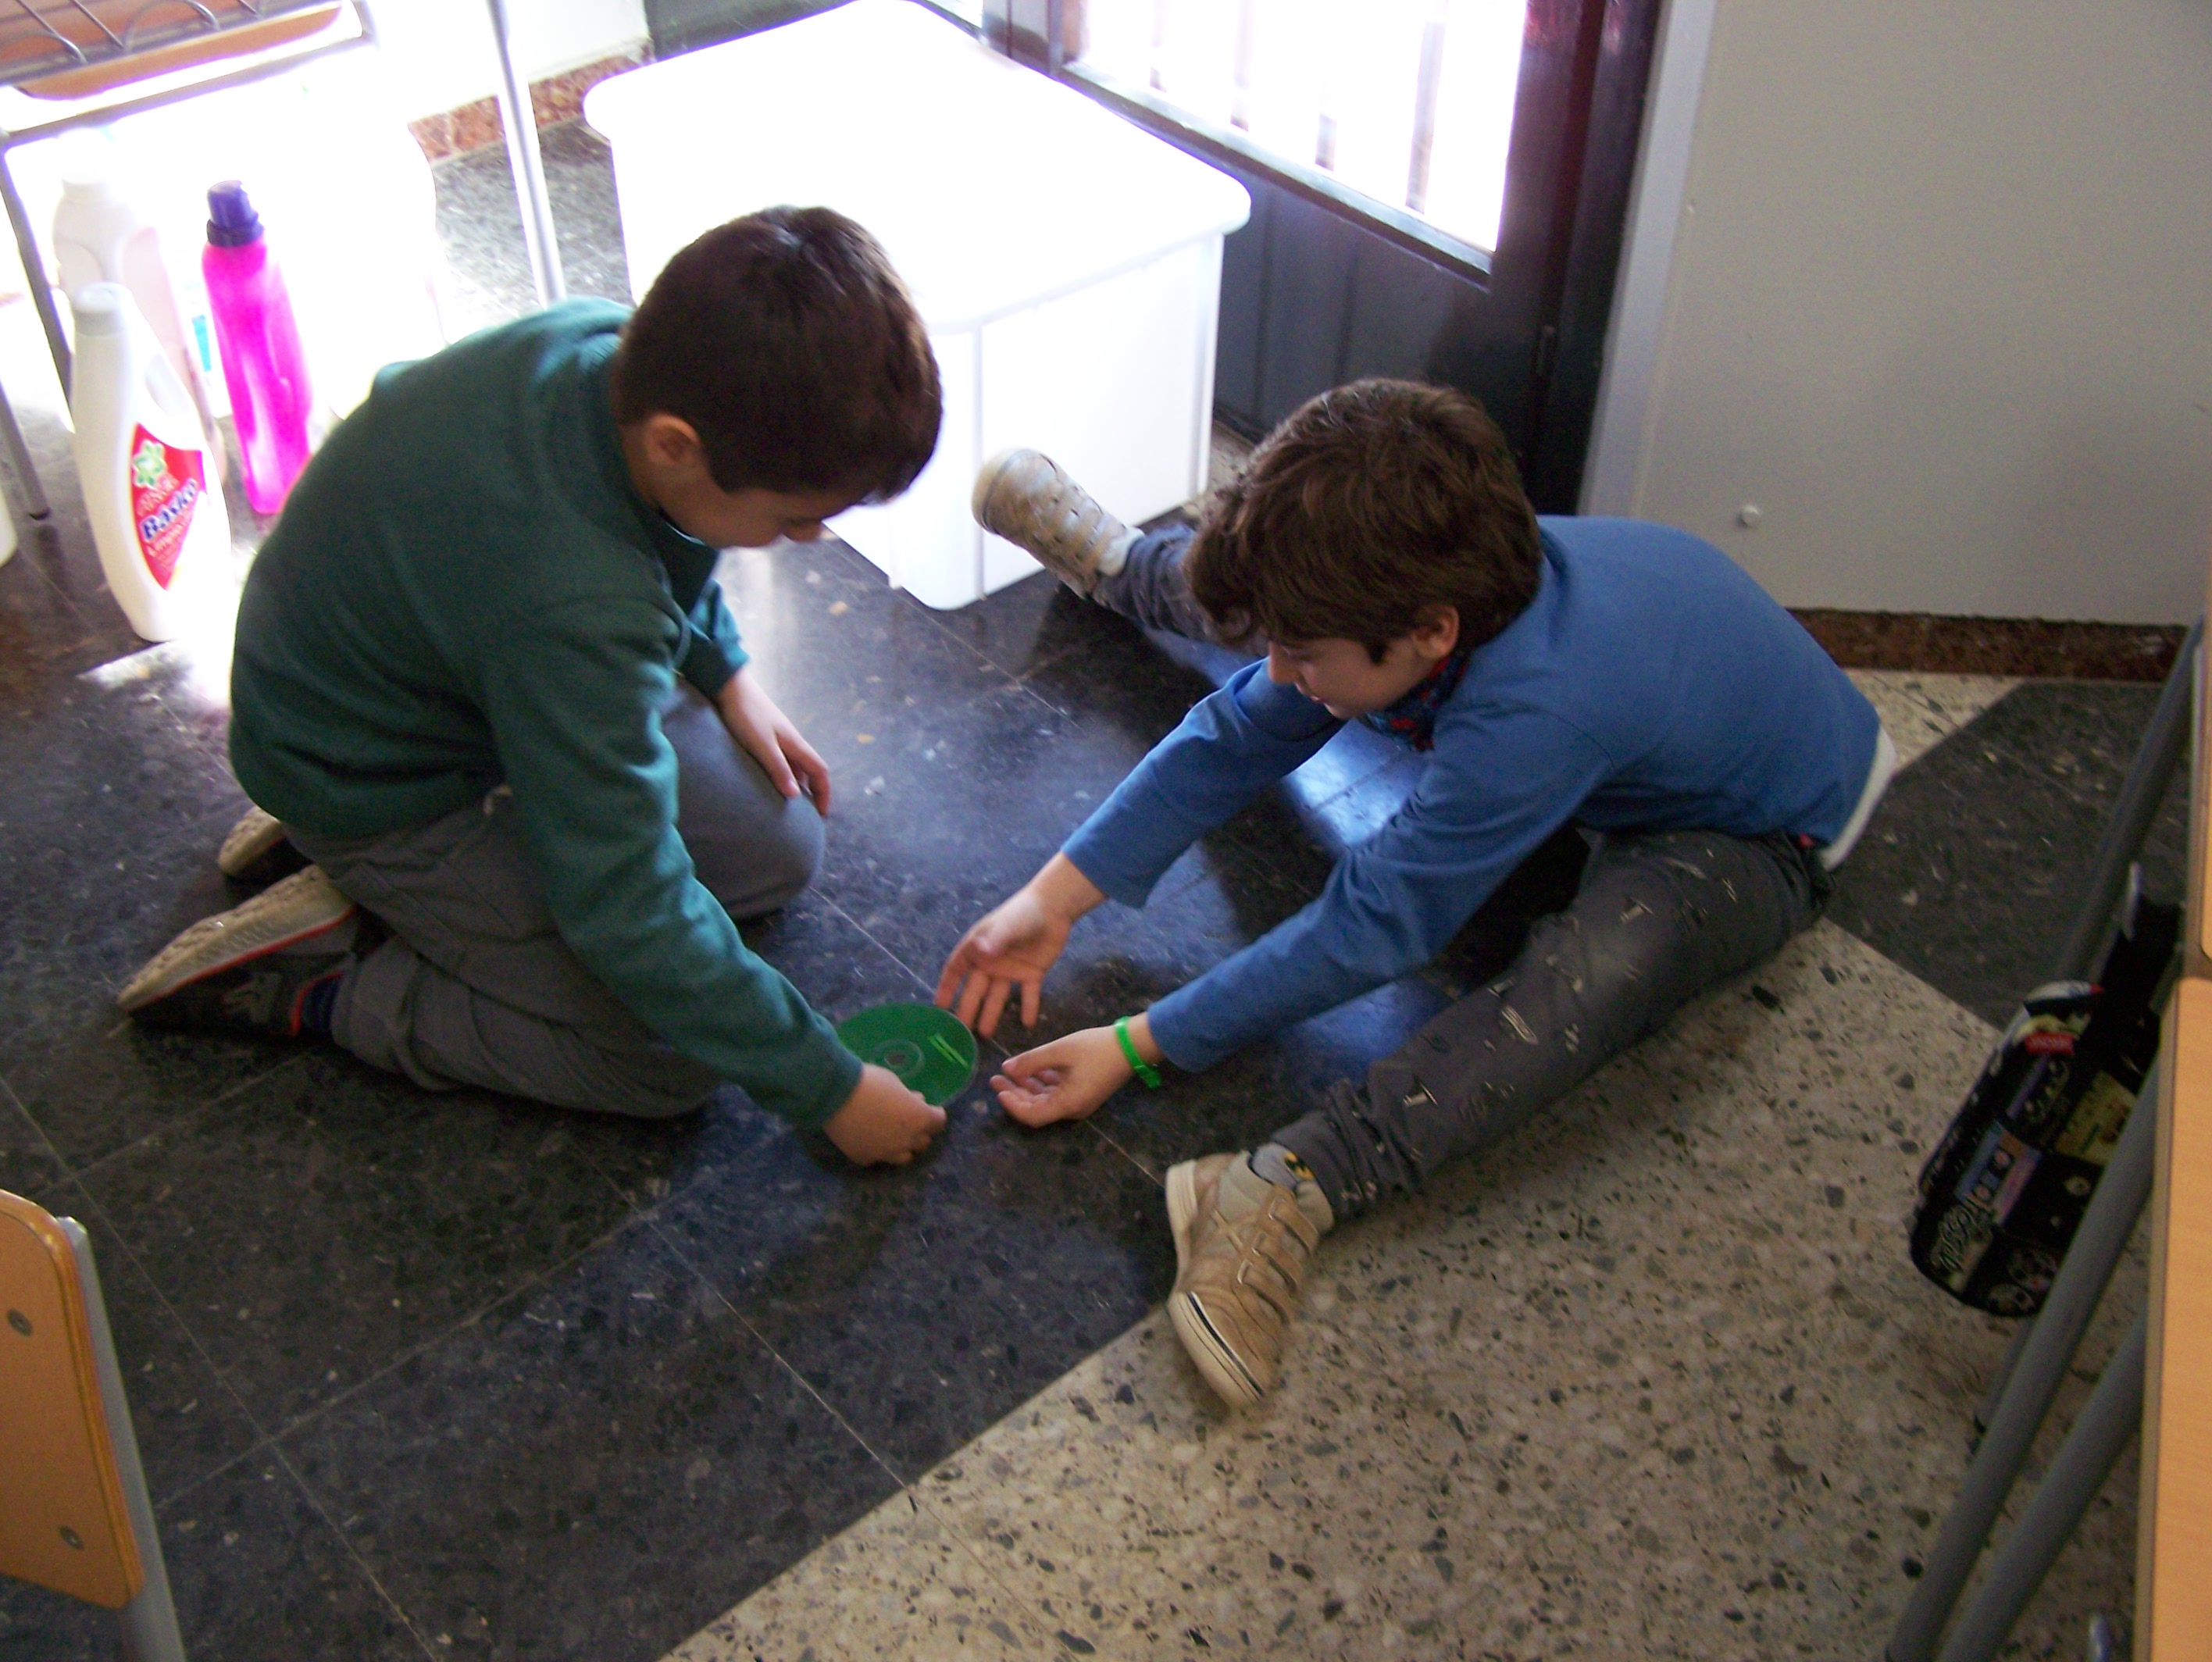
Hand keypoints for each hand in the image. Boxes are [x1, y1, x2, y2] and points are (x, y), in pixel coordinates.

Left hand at [715, 666, 830, 812]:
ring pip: (794, 765)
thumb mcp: (761, 744)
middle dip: (812, 791)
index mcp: (795, 743)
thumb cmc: (746, 715)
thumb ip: (778, 768)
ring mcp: (778, 738)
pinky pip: (781, 760)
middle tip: (805, 814)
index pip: (820, 770)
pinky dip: (782, 774)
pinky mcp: (764, 736)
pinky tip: (769, 782)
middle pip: (809, 769)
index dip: (824, 792)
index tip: (821, 814)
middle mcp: (791, 741)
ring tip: (787, 803)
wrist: (730, 687)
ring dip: (796, 783)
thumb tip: (796, 795)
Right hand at [823, 1064, 946, 1164]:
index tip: (928, 1108)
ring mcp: (886, 1153)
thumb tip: (914, 1102)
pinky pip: (877, 1158)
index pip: (939, 1121)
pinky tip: (868, 1139)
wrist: (835, 1095)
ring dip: (902, 1146)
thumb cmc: (869, 1082)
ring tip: (891, 1134)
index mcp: (919, 1118)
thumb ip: (908, 1097)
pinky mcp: (866, 1158)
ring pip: (904, 1157)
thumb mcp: (895, 1082)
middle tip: (908, 1120)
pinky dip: (877, 1150)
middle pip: (923, 1141)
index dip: (934, 1114)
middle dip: (919, 1130)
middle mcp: (907, 1141)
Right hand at [935, 853, 1105, 1036]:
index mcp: (978, 949)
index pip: (956, 970)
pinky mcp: (1032, 973)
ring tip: (986, 1035)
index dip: (947, 987)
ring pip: (998, 996)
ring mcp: (1010, 970)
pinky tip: (1027, 1024)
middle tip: (962, 1031)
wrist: (1054, 907)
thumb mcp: (1007, 925)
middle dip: (968, 1008)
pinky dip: (1028, 1008)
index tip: (940, 1007)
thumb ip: (995, 940)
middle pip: (976, 989)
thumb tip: (980, 953)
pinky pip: (1028, 995)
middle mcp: (991, 962)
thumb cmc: (1023, 913)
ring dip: (991, 1014)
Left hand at [991, 1022, 1148, 1126]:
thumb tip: (1007, 1069)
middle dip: (1015, 1093)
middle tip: (996, 1079)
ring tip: (1008, 1072)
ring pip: (1046, 1099)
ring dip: (1027, 1087)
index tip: (999, 1091)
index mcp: (1067, 1104)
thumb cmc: (1095, 1048)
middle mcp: (1072, 1109)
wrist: (1132, 1045)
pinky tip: (1031, 1069)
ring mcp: (1079, 1101)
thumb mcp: (1060, 1051)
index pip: (1032, 1116)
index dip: (1013, 1106)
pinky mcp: (1083, 1092)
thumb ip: (1031, 1061)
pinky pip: (1057, 1092)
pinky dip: (1042, 1083)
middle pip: (1037, 1108)